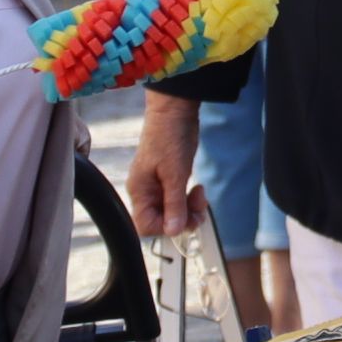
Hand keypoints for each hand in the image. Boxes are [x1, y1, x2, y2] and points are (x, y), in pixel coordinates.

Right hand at [125, 92, 208, 239]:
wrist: (175, 110)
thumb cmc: (169, 136)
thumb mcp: (174, 174)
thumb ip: (174, 204)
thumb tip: (173, 231)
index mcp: (140, 191)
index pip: (145, 225)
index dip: (165, 228)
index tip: (182, 220)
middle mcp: (147, 191)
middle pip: (162, 221)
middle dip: (182, 219)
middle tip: (199, 211)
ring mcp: (159, 186)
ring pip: (174, 212)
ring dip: (190, 211)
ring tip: (200, 197)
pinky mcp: (171, 179)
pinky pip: (180, 200)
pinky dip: (190, 201)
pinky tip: (197, 190)